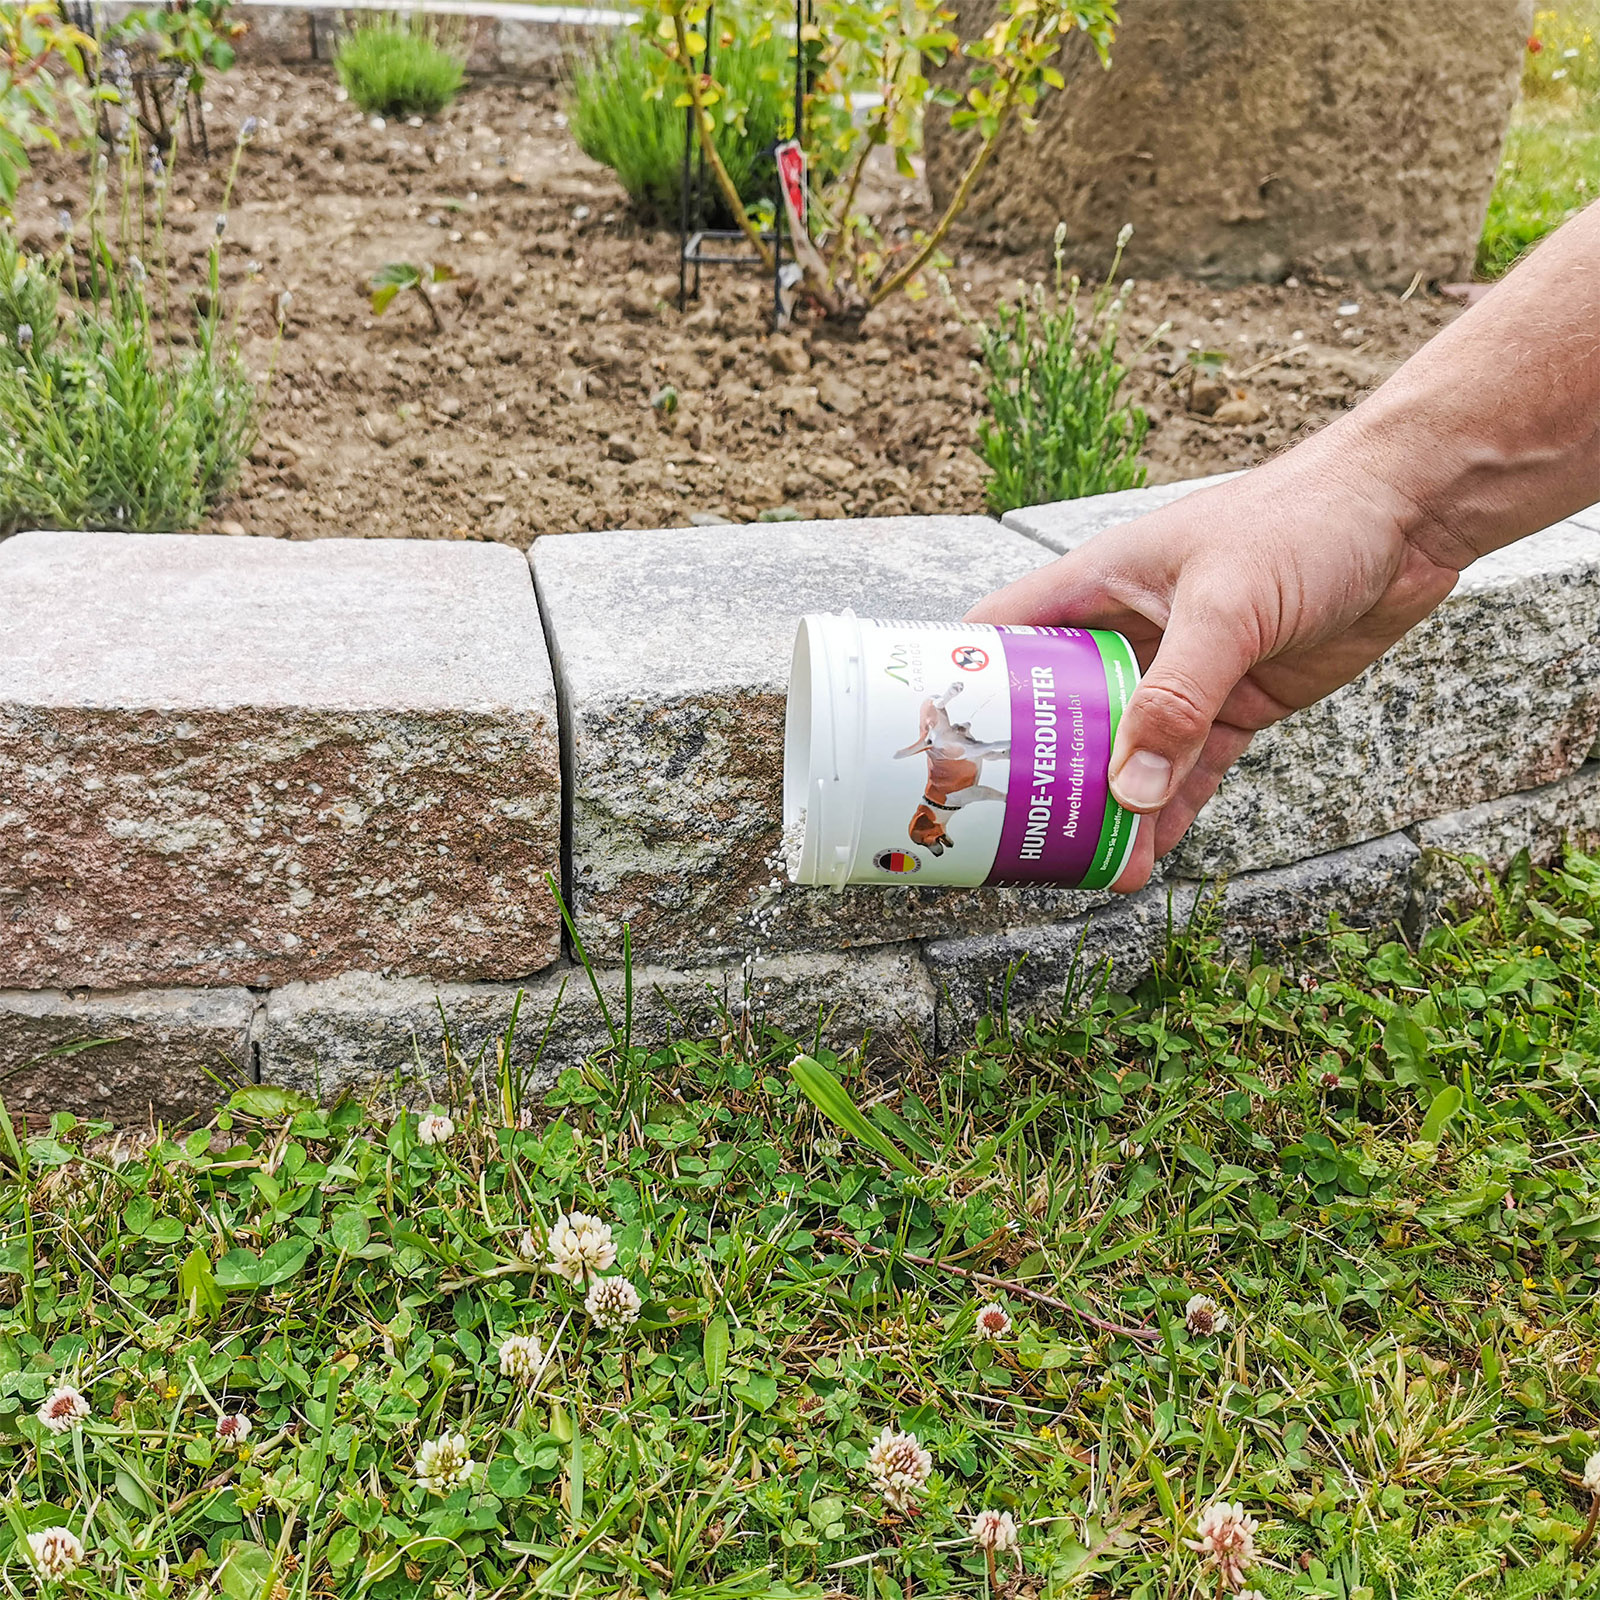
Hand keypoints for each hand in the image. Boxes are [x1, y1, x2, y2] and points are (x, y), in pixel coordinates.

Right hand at [965, 446, 1461, 889]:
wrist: (1407, 517)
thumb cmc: (1303, 521)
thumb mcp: (1226, 607)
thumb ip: (1176, 699)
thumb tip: (1127, 792)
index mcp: (1095, 586)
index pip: (999, 638)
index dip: (959, 686)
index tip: (926, 745)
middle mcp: (1123, 633)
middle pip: (1054, 711)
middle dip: (1031, 769)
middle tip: (1002, 829)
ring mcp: (1177, 674)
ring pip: (1120, 751)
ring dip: (1101, 805)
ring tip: (1075, 863)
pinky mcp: (1230, 705)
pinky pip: (1185, 770)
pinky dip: (1166, 812)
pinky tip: (1145, 856)